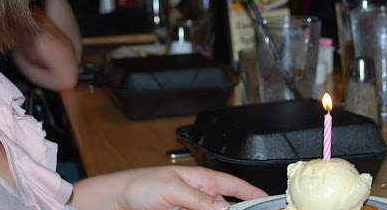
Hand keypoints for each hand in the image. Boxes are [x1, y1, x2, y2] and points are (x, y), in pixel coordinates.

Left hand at [71, 166, 267, 209]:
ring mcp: (191, 209)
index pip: (234, 185)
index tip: (270, 201)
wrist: (116, 201)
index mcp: (200, 179)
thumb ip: (197, 198)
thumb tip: (222, 207)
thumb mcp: (171, 189)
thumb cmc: (139, 185)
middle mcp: (199, 195)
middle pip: (228, 206)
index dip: (253, 193)